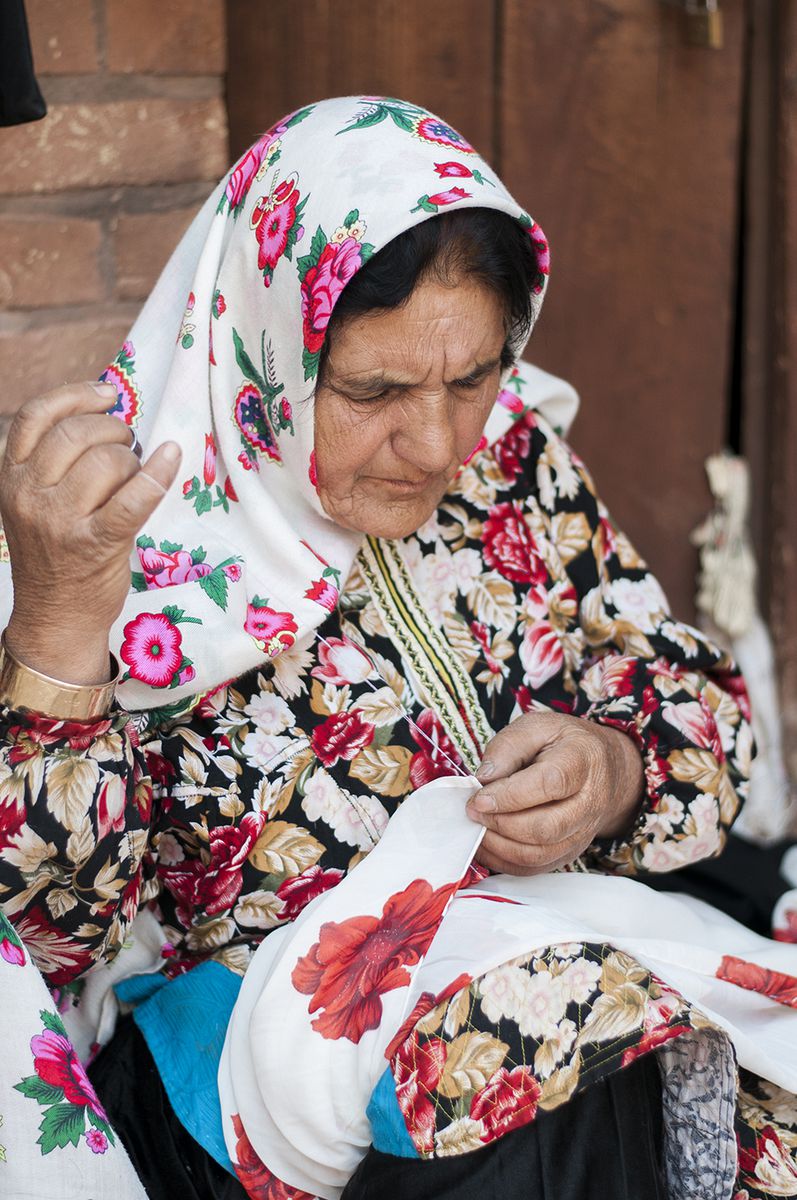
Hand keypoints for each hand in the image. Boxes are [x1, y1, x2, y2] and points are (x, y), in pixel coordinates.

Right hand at [0, 383, 180, 683]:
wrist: (55, 617)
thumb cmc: (57, 553)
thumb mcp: (35, 500)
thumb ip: (53, 461)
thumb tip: (104, 410)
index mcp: (10, 477)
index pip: (37, 416)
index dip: (76, 395)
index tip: (107, 395)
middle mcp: (28, 494)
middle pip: (76, 433)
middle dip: (113, 431)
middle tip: (128, 448)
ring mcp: (59, 521)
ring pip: (106, 461)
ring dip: (133, 461)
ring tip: (134, 477)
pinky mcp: (94, 544)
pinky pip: (132, 498)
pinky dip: (157, 474)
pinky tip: (171, 457)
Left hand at [467, 711, 643, 874]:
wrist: (603, 768)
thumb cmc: (565, 744)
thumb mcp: (538, 726)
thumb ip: (508, 746)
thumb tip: (484, 778)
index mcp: (582, 761)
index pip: (549, 784)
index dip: (509, 795)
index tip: (478, 797)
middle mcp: (589, 802)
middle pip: (546, 827)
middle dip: (500, 823)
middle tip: (473, 811)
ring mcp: (582, 832)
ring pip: (539, 854)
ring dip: (499, 846)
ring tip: (477, 826)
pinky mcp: (570, 851)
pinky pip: (535, 868)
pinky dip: (505, 862)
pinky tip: (487, 843)